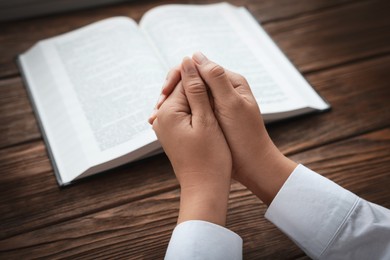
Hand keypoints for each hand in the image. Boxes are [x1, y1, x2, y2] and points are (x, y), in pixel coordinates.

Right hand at [155, 53, 296, 204]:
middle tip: (157, 109)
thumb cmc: (245, 135)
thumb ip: (215, 79)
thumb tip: (195, 55)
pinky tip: (163, 124)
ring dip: (171, 105)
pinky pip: (190, 111)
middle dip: (171, 92)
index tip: (164, 92)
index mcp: (229, 82)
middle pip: (190, 82)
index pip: (197, 69)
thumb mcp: (231, 104)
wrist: (253, 165)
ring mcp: (215, 105)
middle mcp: (222, 90)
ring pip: (188, 97)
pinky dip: (177, 116)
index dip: (178, 77)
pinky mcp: (210, 118)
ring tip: (154, 118)